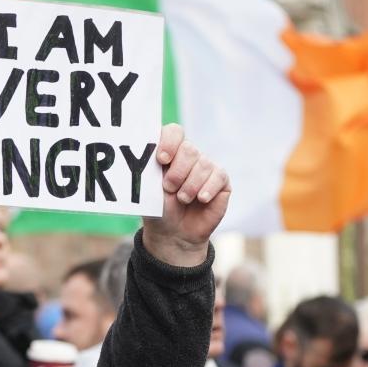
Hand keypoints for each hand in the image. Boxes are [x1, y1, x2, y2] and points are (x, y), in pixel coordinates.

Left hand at [141, 124, 230, 266]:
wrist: (173, 234)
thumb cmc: (158, 210)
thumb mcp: (149, 190)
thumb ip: (149, 170)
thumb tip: (146, 152)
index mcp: (169, 152)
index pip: (174, 132)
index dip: (169, 142)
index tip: (162, 160)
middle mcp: (188, 157)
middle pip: (189, 149)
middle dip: (177, 171)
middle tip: (169, 188)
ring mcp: (205, 168)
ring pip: (203, 164)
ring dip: (190, 185)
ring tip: (182, 199)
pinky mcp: (221, 181)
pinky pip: (219, 176)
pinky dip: (208, 188)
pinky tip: (201, 199)